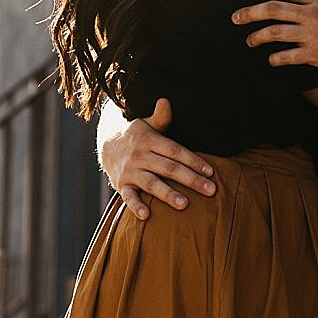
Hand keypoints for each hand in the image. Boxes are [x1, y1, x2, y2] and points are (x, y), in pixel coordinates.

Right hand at [99, 99, 214, 219]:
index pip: (175, 151)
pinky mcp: (121, 185)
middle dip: (191, 180)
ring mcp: (130, 171)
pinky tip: (147, 216)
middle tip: (211, 191)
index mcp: (150, 140)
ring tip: (184, 205)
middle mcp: (140, 155)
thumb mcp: (147, 123)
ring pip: (151, 183)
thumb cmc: (136, 135)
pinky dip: (136, 207)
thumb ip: (160, 117)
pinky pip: (128, 197)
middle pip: (168, 168)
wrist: (106, 144)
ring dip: (168, 194)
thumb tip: (165, 100)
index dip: (193, 161)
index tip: (211, 171)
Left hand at [235, 0, 317, 76]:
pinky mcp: (316, 54)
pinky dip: (275, 58)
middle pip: (274, 10)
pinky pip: (288, 56)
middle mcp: (314, 14)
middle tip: (235, 17)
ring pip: (276, 33)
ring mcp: (314, 34)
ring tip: (250, 41)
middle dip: (250, 13)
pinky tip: (271, 59)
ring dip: (258, 37)